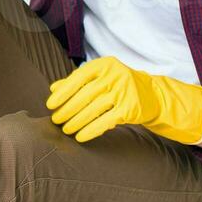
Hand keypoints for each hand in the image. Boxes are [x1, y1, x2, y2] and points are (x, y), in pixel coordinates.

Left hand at [45, 56, 201, 145]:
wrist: (151, 94)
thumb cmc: (117, 85)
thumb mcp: (99, 77)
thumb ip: (77, 81)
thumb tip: (53, 89)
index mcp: (103, 65)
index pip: (78, 78)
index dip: (62, 93)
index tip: (50, 105)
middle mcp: (114, 75)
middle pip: (84, 95)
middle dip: (67, 110)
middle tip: (56, 120)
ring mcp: (123, 91)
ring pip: (93, 109)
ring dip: (76, 122)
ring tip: (66, 129)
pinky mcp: (130, 108)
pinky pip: (105, 121)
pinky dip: (90, 130)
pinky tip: (80, 136)